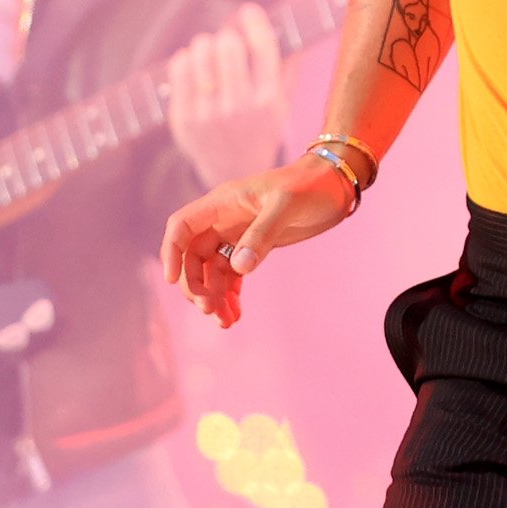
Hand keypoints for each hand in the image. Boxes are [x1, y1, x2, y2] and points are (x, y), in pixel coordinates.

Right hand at [161, 158, 360, 328]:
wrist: (335, 185)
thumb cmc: (311, 186)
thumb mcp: (286, 206)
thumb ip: (262, 235)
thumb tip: (238, 267)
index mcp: (223, 202)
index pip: (182, 226)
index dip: (172, 252)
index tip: (173, 281)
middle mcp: (224, 220)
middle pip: (193, 256)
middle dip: (197, 285)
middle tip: (210, 309)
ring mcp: (237, 235)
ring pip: (212, 271)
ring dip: (214, 296)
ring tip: (226, 322)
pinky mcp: (253, 248)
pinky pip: (231, 275)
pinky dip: (230, 295)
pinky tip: (235, 315)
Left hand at [163, 2, 289, 185]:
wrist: (234, 172)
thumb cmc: (261, 128)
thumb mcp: (283, 103)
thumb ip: (288, 65)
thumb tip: (287, 22)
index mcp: (269, 100)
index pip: (262, 47)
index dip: (254, 21)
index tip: (248, 11)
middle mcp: (239, 108)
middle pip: (227, 45)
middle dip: (226, 37)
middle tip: (226, 43)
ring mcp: (208, 114)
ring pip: (200, 52)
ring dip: (205, 45)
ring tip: (209, 54)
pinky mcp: (183, 119)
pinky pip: (179, 68)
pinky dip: (186, 59)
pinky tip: (193, 66)